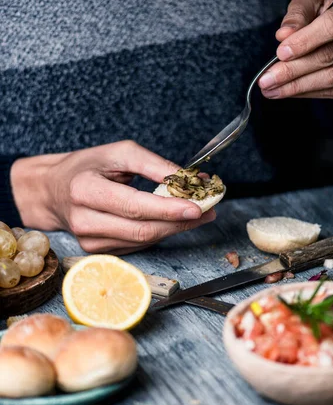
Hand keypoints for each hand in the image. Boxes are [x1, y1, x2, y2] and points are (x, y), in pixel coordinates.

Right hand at [11, 141, 215, 253]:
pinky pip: (138, 246)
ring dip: (175, 229)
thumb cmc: (87, 167)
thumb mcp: (118, 152)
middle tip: (208, 211)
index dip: (168, 210)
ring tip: (198, 214)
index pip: (134, 206)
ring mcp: (90, 242)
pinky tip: (173, 221)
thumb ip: (152, 164)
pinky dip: (160, 233)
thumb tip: (186, 179)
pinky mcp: (98, 252)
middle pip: (142, 230)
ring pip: (143, 242)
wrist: (52, 191)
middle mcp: (84, 221)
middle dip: (180, 222)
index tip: (197, 207)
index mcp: (85, 190)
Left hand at [258, 0, 332, 103]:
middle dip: (293, 70)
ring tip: (272, 89)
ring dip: (298, 87)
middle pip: (331, 55)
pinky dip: (312, 95)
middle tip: (266, 80)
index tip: (280, 53)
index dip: (305, 41)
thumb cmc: (325, 18)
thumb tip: (284, 35)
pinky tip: (292, 93)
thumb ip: (296, 15)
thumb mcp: (309, 6)